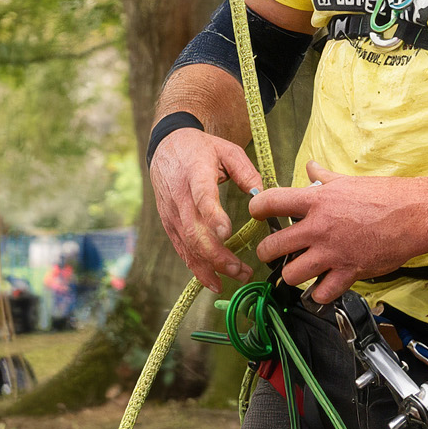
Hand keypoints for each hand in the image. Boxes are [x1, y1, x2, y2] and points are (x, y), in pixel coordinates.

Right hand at [150, 127, 263, 291]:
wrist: (166, 148)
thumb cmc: (201, 150)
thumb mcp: (226, 150)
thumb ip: (246, 171)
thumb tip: (261, 196)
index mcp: (195, 174)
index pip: (202, 197)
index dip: (212, 216)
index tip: (227, 233)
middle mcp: (180, 197)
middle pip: (194, 231)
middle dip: (217, 255)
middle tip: (242, 270)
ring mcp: (172, 214)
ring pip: (187, 246)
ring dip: (210, 267)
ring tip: (235, 277)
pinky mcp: (169, 225)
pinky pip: (181, 250)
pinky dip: (196, 268)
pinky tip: (214, 280)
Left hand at [249, 162, 427, 304]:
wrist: (414, 216)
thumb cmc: (384, 196)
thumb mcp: (348, 181)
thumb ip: (324, 178)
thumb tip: (312, 167)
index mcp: (316, 201)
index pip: (270, 202)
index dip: (256, 210)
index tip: (257, 215)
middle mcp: (319, 227)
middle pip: (272, 247)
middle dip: (267, 252)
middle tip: (274, 252)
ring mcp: (332, 253)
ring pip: (291, 275)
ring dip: (292, 275)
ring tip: (298, 270)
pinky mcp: (348, 273)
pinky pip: (321, 293)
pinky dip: (319, 293)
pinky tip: (323, 284)